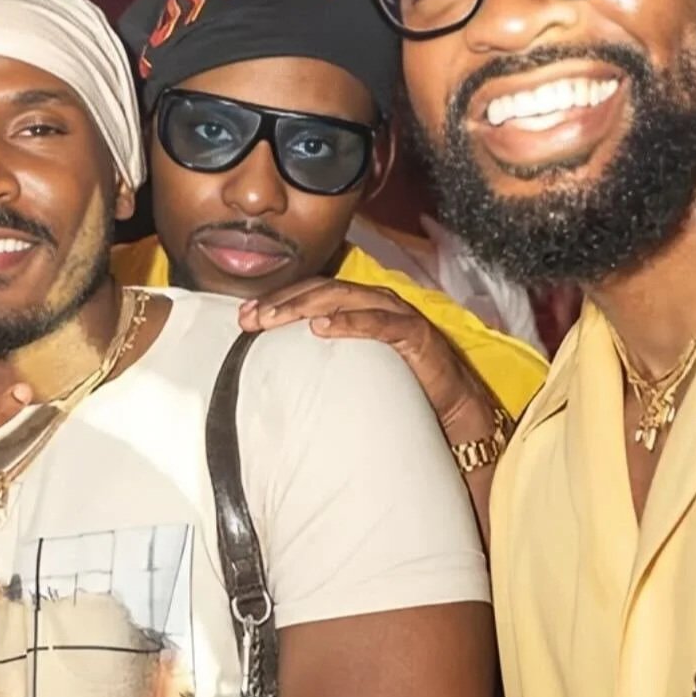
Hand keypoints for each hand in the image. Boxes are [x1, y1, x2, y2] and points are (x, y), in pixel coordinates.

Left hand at [238, 277, 488, 429]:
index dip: (276, 299)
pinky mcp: (415, 333)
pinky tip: (322, 327)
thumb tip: (275, 369)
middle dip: (282, 302)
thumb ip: (319, 359)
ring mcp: (395, 314)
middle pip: (320, 290)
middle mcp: (374, 302)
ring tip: (275, 319)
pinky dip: (350, 321)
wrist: (451, 406)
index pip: (309, 292)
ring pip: (344, 297)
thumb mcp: (350, 367)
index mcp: (357, 306)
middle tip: (252, 319)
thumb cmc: (398, 383)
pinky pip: (379, 322)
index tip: (243, 317)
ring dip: (305, 306)